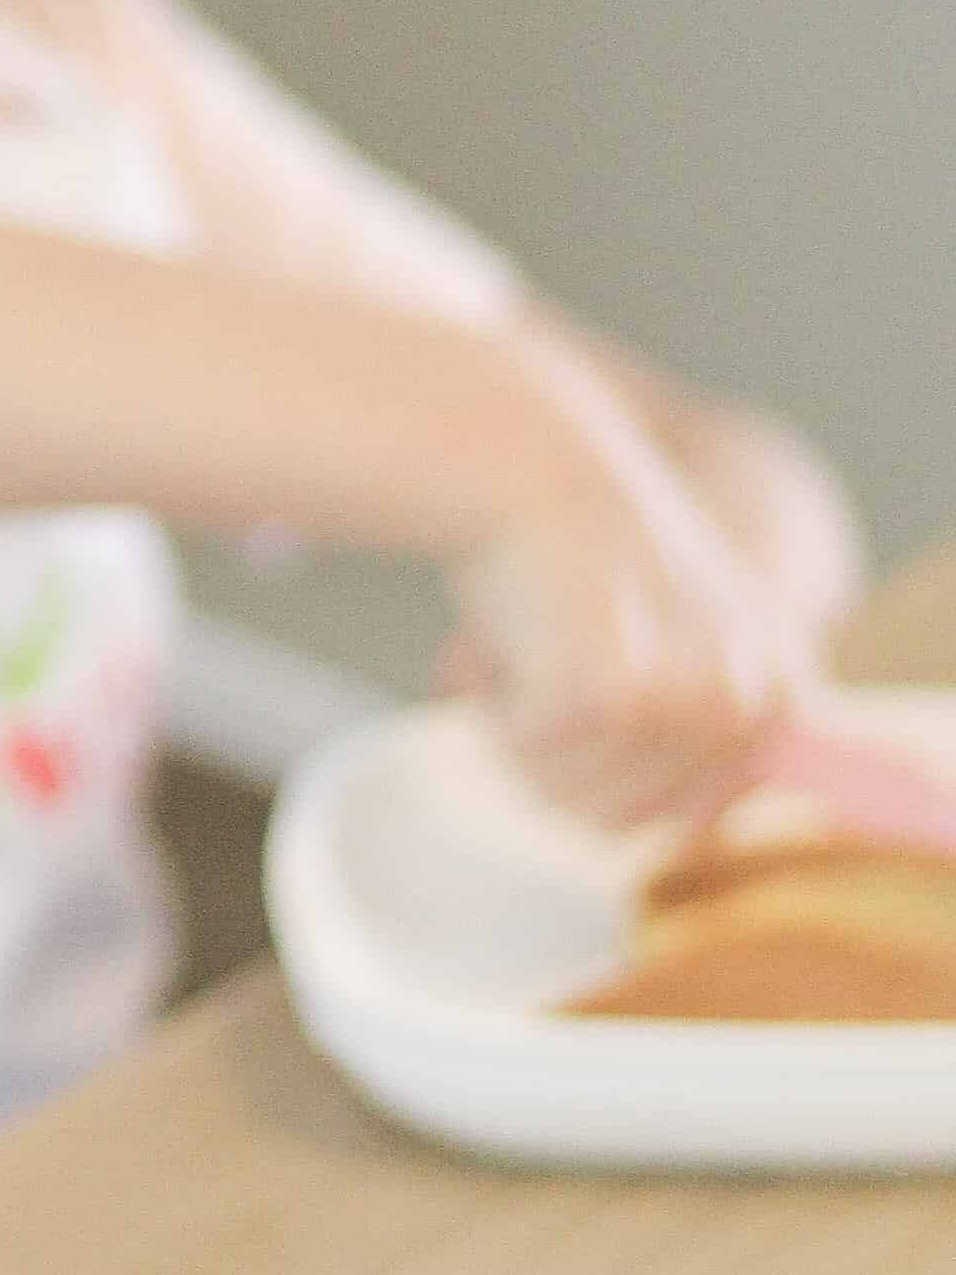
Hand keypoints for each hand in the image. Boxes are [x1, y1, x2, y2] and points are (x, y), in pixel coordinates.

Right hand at [444, 373, 799, 829]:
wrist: (532, 456)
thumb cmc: (579, 552)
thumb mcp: (671, 639)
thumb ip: (687, 731)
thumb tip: (670, 818)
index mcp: (781, 693)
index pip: (683, 813)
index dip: (610, 769)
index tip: (590, 688)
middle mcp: (751, 700)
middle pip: (621, 819)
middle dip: (555, 757)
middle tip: (541, 661)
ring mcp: (684, 699)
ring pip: (570, 796)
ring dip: (520, 733)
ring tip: (527, 642)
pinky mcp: (611, 693)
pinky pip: (530, 754)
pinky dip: (493, 706)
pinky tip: (505, 639)